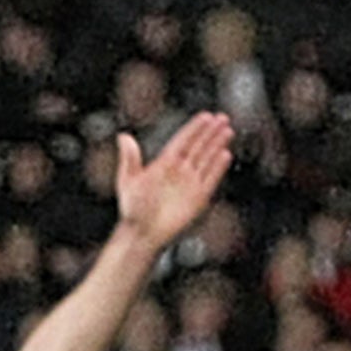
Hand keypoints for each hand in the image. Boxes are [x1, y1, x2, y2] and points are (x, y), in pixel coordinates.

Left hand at [114, 112, 234, 251]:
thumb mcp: (128, 181)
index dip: (195, 128)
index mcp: (164, 164)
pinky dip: (217, 168)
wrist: (142, 234)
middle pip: (199, 147)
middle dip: (210, 132)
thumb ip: (129, 158)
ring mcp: (190, 184)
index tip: (206, 116)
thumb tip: (123, 135)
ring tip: (227, 130)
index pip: (183, 140)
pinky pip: (210, 179)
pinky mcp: (198, 198)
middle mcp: (180, 171)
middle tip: (222, 117)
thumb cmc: (133, 210)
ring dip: (217, 145)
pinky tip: (225, 154)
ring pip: (207, 160)